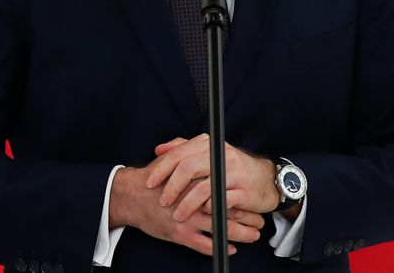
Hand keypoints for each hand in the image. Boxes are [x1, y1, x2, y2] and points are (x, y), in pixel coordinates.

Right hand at [109, 158, 265, 256]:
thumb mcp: (176, 159)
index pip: (230, 191)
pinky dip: (220, 247)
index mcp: (200, 182)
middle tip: (261, 223)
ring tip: (253, 236)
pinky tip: (231, 248)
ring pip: (222, 229)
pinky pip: (204, 244)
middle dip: (249, 218)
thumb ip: (195, 153)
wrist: (132, 196)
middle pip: (231, 210)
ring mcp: (189, 218)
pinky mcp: (180, 233)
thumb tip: (212, 144)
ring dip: (241, 234)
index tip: (257, 202)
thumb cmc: (156, 178)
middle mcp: (197, 200)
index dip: (246, 199)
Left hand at [147, 134, 281, 222]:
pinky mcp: (244, 192)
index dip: (162, 168)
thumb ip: (185, 149)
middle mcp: (223, 156)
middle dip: (171, 187)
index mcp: (212, 146)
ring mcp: (234, 174)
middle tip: (162, 200)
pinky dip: (208, 208)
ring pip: (202, 187)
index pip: (181, 153)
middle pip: (188, 168)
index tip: (150, 182)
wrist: (267, 180)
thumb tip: (160, 149)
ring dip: (186, 204)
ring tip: (177, 215)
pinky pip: (220, 201)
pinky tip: (202, 213)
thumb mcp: (211, 155)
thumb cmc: (235, 169)